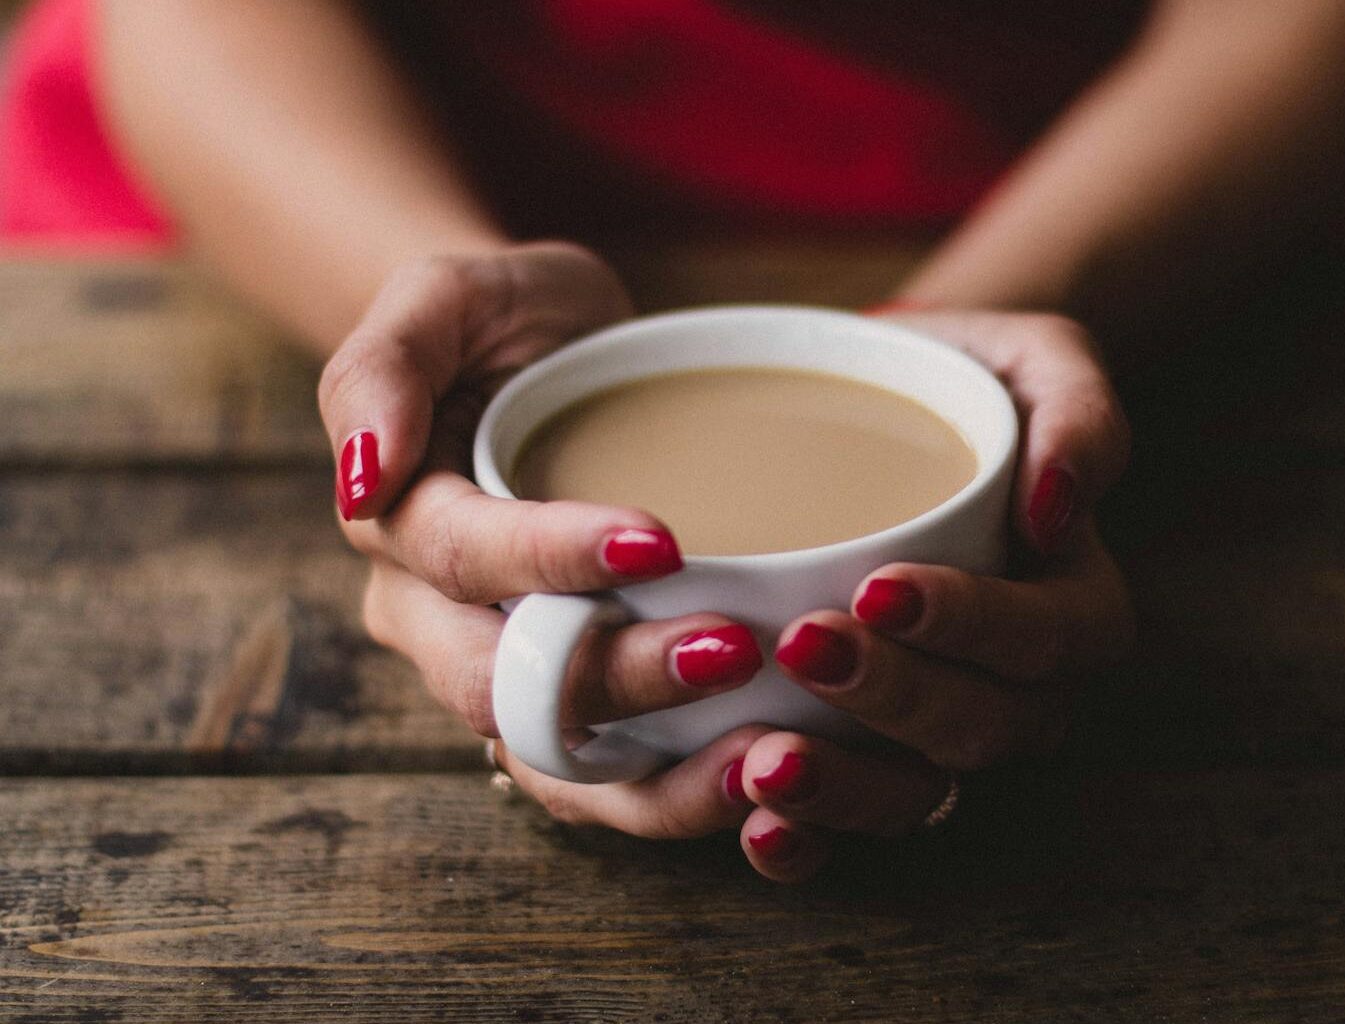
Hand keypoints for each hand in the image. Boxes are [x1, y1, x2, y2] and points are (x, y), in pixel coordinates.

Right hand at [319, 243, 764, 747]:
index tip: (661, 540)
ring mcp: (505, 670)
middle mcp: (436, 620)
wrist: (553, 358)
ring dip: (653, 776)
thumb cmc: (501, 319)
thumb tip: (362, 476)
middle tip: (732, 648)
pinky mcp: (576, 701)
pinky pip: (605, 780)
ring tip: (760, 752)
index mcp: (399, 524)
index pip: (463, 558)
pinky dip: (675, 795)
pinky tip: (758, 774)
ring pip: (552, 762)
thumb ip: (382, 365)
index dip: (553, 557)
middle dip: (618, 679)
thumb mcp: (443, 295)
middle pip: (506, 683)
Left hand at [489, 311, 1133, 883]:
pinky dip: (809, 837)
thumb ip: (1077, 413)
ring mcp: (944, 730)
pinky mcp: (871, 752)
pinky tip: (753, 825)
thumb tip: (1057, 511)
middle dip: (896, 700)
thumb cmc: (964, 382)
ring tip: (765, 762)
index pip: (1047, 638)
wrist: (876, 410)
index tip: (881, 588)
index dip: (973, 625)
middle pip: (983, 726)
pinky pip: (855, 817)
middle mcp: (1020, 687)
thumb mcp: (1037, 359)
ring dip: (846, 790)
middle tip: (806, 648)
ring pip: (920, 793)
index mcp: (1075, 603)